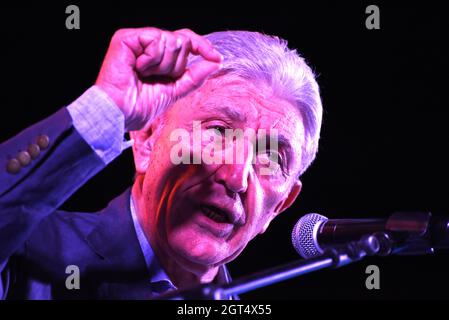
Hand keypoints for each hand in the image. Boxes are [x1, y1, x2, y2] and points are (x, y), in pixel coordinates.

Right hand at [96, 27, 221, 130]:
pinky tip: (138, 68)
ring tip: (144, 75)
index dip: (201, 46)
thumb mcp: (176, 90)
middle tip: (156, 78)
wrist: (121, 113)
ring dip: (163, 65)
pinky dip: (152, 59)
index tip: (216, 57)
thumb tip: (217, 61)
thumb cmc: (140, 105)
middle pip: (182, 41)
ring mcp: (137, 40)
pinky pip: (156, 39)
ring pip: (171, 40)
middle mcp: (147, 44)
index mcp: (158, 55)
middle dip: (175, 66)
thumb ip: (195, 76)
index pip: (185, 41)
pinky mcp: (126, 38)